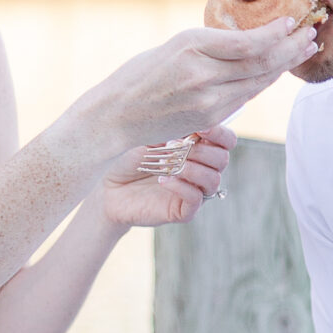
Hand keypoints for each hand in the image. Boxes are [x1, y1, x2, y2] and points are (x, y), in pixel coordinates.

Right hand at [73, 20, 318, 164]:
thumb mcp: (172, 48)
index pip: (249, 42)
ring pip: (258, 82)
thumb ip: (209, 45)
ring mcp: (208, 100)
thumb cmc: (138, 76)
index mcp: (191, 46)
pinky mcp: (208, 119)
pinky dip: (263, 82)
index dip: (278, 33)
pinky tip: (275, 72)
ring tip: (303, 50)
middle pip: (262, 63)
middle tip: (311, 34)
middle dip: (292, 48)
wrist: (115, 116)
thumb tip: (247, 39)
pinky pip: (245, 97)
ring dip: (284, 66)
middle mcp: (203, 74)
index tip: (293, 21)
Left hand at [99, 126, 233, 229]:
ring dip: (192, 168)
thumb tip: (193, 121)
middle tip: (174, 145)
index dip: (219, 132)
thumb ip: (174, 127)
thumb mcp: (149, 135)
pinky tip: (163, 179)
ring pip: (213, 180)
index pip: (226, 140)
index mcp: (199, 147)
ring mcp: (194, 191)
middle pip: (222, 159)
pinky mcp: (183, 210)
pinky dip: (182, 186)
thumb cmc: (127, 157)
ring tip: (167, 163)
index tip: (200, 127)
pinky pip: (196, 199)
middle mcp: (202, 169)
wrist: (106, 186)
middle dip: (201, 150)